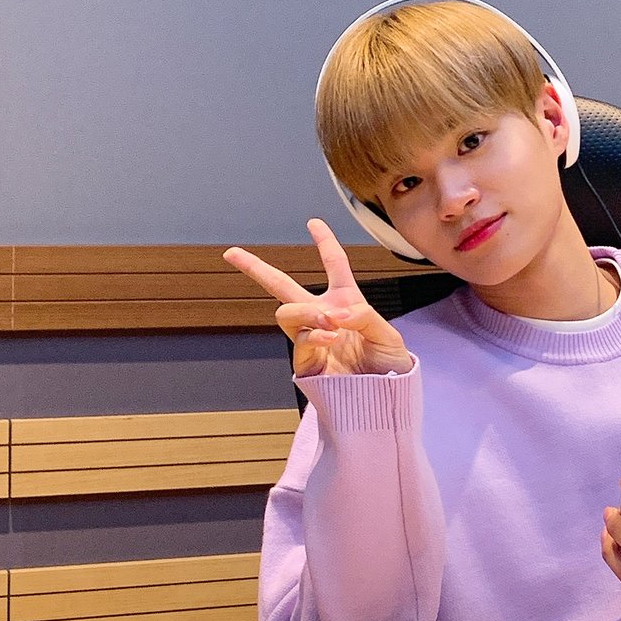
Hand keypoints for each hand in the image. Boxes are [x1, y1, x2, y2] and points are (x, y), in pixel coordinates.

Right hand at [223, 218, 413, 376]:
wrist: (385, 398)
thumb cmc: (389, 364)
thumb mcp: (389, 336)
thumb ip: (366, 318)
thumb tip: (337, 313)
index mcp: (346, 301)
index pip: (334, 265)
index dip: (325, 242)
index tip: (313, 222)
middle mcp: (323, 315)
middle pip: (283, 286)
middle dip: (255, 268)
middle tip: (231, 252)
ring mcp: (311, 338)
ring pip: (287, 311)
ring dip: (305, 311)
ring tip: (329, 323)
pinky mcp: (305, 362)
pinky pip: (299, 340)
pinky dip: (315, 335)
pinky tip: (330, 337)